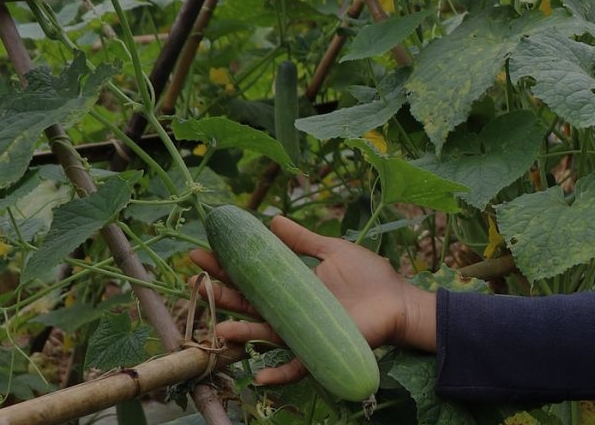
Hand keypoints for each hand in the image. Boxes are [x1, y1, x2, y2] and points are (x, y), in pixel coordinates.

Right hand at [190, 215, 437, 385]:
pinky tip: (260, 375)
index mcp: (291, 286)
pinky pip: (295, 367)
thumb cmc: (369, 277)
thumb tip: (272, 220)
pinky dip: (278, 374)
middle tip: (195, 280)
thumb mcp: (333, 251)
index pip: (250, 276)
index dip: (225, 266)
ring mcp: (301, 332)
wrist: (399, 302)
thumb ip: (303, 239)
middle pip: (248, 304)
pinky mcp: (319, 350)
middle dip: (220, 293)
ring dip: (240, 333)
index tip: (199, 252)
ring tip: (217, 329)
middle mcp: (289, 311)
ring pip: (263, 335)